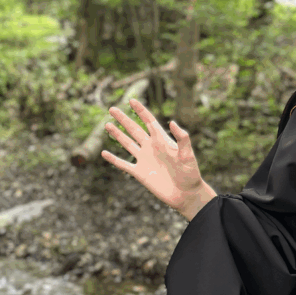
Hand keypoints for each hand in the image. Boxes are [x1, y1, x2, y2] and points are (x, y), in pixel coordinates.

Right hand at [101, 98, 210, 214]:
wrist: (186, 194)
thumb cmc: (190, 174)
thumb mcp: (188, 155)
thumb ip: (182, 139)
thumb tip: (172, 122)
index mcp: (163, 141)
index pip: (149, 122)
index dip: (141, 111)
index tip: (132, 100)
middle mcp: (151, 148)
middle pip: (134, 129)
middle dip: (123, 119)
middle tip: (112, 108)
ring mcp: (144, 160)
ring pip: (127, 144)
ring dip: (117, 135)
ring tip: (107, 124)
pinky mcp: (140, 173)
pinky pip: (124, 164)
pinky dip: (114, 159)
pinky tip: (104, 153)